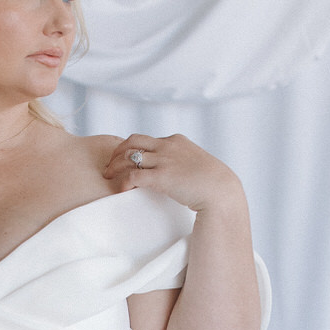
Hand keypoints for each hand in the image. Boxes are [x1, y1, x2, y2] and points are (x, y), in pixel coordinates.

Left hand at [103, 134, 240, 215]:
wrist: (220, 190)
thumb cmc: (212, 181)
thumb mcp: (195, 163)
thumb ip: (182, 162)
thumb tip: (176, 172)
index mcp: (175, 141)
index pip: (146, 139)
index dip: (130, 148)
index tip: (123, 159)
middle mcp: (167, 146)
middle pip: (132, 141)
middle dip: (117, 152)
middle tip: (109, 166)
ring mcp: (164, 160)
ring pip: (129, 157)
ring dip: (115, 166)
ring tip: (108, 177)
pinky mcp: (161, 177)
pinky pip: (134, 175)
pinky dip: (123, 181)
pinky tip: (121, 189)